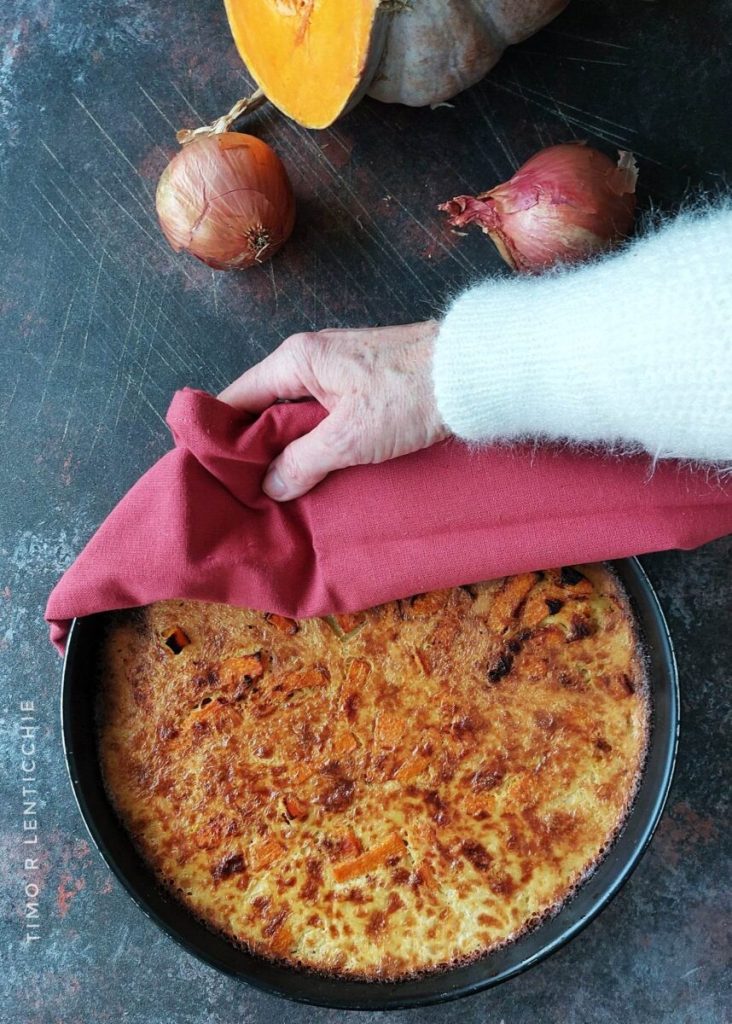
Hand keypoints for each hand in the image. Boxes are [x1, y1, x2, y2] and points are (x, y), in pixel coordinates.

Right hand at [219, 320, 448, 500]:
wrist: (472, 372)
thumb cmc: (410, 395)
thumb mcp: (350, 438)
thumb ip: (303, 461)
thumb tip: (270, 486)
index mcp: (296, 360)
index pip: (237, 395)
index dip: (219, 431)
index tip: (210, 467)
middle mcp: (309, 357)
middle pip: (263, 404)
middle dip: (252, 444)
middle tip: (244, 487)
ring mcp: (336, 368)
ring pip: (294, 411)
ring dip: (286, 445)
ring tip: (276, 484)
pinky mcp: (360, 382)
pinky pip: (321, 413)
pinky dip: (313, 438)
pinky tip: (315, 466)